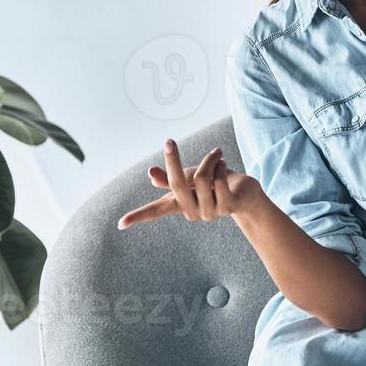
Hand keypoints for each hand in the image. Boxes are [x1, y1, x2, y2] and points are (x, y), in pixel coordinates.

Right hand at [116, 139, 263, 228]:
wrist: (245, 191)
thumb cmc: (214, 184)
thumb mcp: (189, 178)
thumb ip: (170, 178)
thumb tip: (150, 173)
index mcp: (180, 205)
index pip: (155, 212)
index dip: (138, 216)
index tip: (120, 224)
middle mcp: (192, 212)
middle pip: (176, 184)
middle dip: (171, 160)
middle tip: (168, 141)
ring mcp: (210, 212)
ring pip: (201, 177)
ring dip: (208, 159)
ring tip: (216, 155)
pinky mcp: (228, 206)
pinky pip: (219, 179)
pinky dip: (220, 165)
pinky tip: (225, 165)